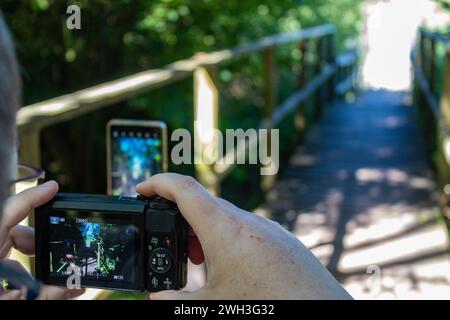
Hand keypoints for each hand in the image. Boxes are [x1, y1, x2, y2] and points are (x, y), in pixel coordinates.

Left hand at [0, 181, 84, 299]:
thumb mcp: (12, 302)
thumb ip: (43, 295)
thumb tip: (74, 288)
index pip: (8, 212)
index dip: (32, 197)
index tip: (54, 188)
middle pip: (13, 231)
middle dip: (38, 241)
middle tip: (57, 254)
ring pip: (9, 247)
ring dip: (30, 261)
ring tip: (46, 283)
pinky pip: (3, 261)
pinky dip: (19, 271)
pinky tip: (28, 289)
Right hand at [136, 173, 351, 299]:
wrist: (318, 310)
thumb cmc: (266, 304)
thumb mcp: (212, 303)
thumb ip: (176, 300)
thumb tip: (157, 297)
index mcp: (224, 228)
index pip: (184, 188)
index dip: (157, 182)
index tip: (142, 188)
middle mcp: (247, 220)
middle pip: (204, 204)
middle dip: (181, 218)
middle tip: (173, 243)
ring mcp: (267, 228)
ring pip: (226, 217)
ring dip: (206, 231)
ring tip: (200, 258)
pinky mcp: (281, 239)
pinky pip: (247, 228)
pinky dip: (228, 238)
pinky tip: (231, 265)